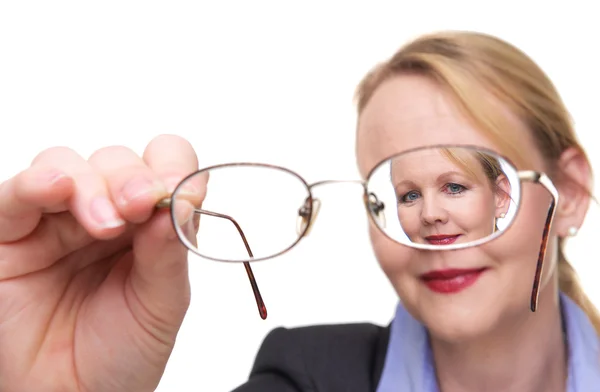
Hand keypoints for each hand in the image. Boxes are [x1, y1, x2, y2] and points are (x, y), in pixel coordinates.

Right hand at [0, 134, 205, 391]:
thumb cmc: (121, 354)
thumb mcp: (161, 305)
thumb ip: (169, 252)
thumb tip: (181, 201)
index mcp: (147, 224)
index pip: (164, 166)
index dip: (173, 169)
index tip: (182, 195)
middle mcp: (105, 213)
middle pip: (118, 161)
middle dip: (134, 179)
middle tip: (142, 206)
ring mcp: (56, 220)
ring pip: (70, 164)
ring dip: (93, 184)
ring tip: (106, 225)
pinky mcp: (10, 233)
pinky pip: (17, 193)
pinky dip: (37, 183)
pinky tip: (56, 188)